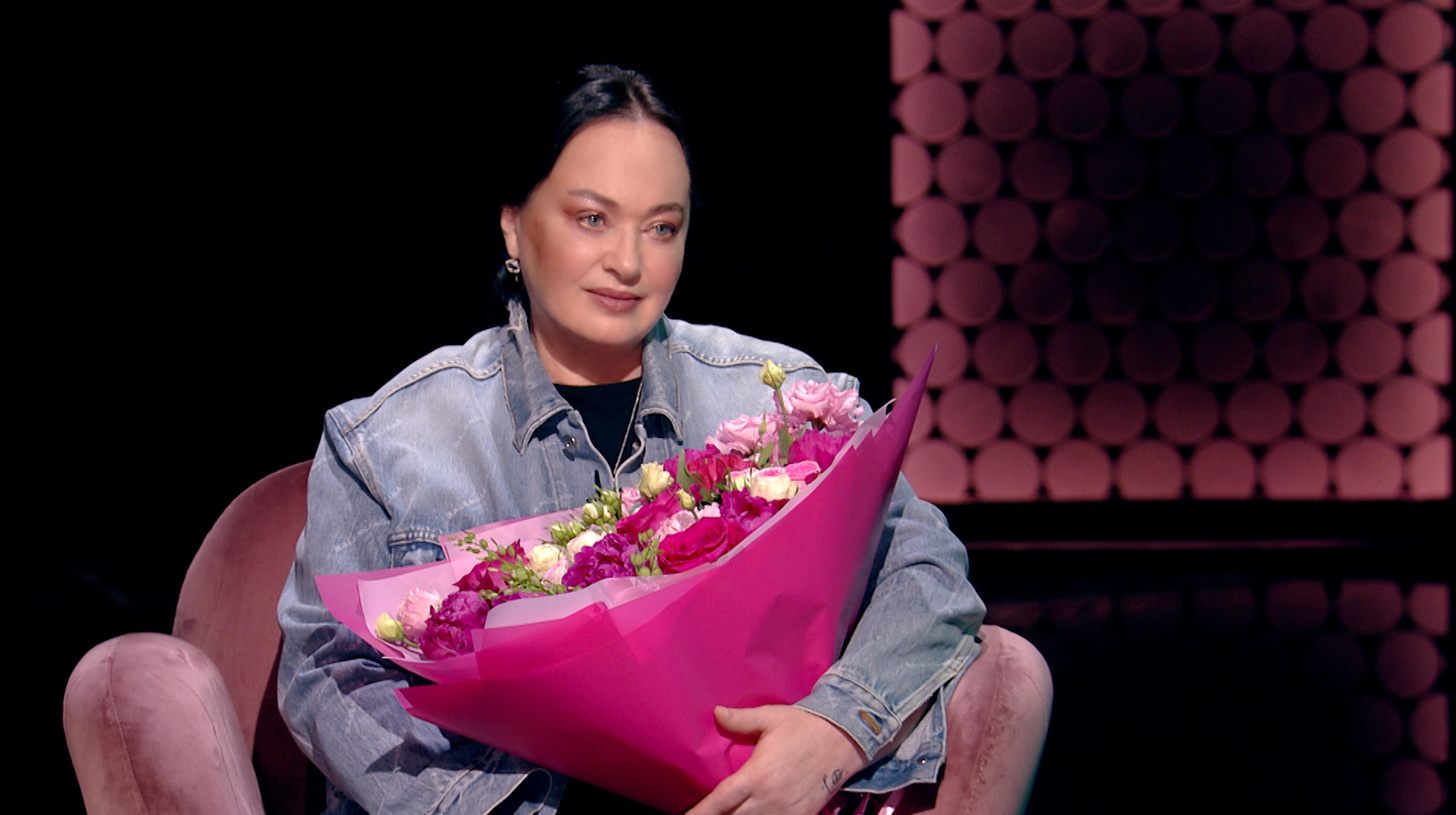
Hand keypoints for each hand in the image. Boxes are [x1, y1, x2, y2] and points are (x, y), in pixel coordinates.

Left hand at [685, 705, 868, 814]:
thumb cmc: (803, 725)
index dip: (702, 812)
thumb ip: (740, 719)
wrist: (844, 739)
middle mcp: (769, 798)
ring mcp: (787, 811)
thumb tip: (715, 712)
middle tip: (703, 814)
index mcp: (757, 775)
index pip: (721, 800)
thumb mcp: (770, 717)